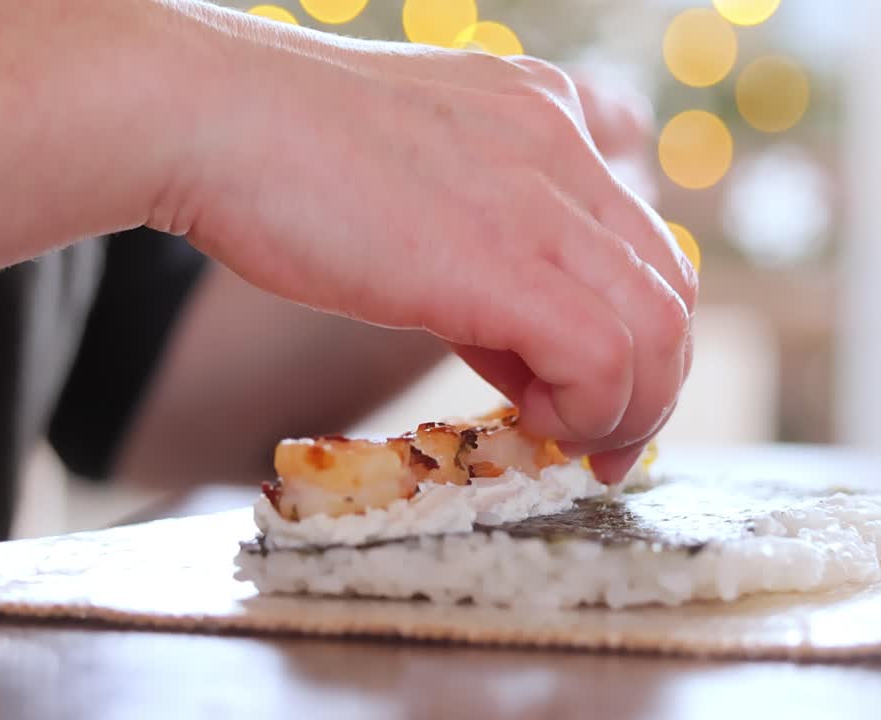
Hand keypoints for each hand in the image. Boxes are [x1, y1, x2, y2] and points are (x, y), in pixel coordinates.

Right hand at [152, 6, 696, 482]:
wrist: (208, 117)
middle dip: (652, 384)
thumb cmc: (285, 163)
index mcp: (547, 119)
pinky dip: (590, 410)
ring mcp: (542, 198)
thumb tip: (533, 369)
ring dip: (630, 408)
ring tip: (568, 442)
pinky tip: (536, 424)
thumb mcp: (423, 203)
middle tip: (604, 445)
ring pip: (659, 327)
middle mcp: (564, 146)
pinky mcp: (506, 260)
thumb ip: (492, 274)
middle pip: (671, 288)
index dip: (641, 330)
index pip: (644, 240)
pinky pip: (605, 356)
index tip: (600, 394)